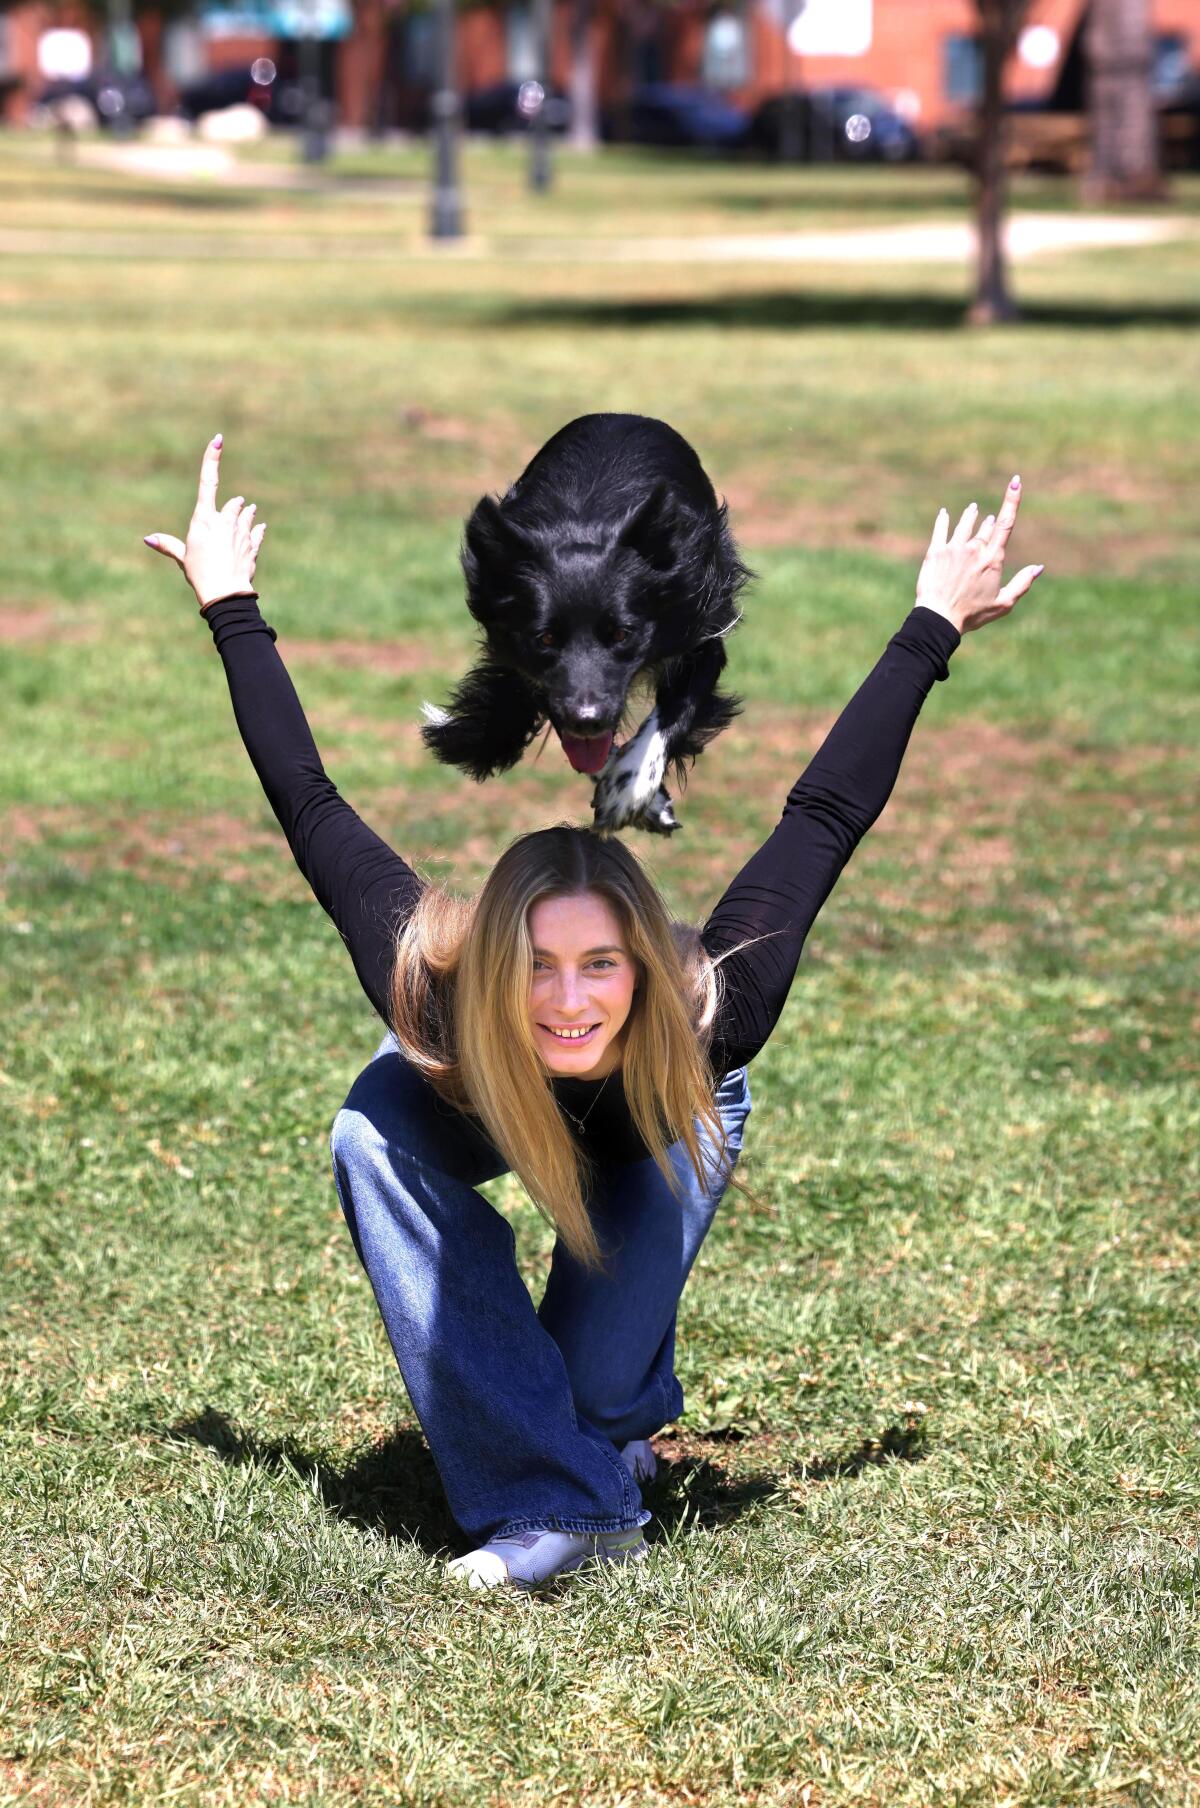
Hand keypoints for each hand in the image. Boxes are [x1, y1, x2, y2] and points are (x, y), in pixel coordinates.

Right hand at [143, 435, 266, 610]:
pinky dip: (258, 530)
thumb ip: (169, 545)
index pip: (207, 480)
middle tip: (238, 504)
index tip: (218, 440)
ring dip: (247, 514)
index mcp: (203, 518)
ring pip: (247, 515)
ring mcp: (241, 531)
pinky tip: (260, 527)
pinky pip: (258, 532)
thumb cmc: (199, 574)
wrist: (225, 592)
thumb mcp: (182, 557)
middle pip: (233, 503)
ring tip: (249, 511)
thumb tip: (148, 538)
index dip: (212, 458)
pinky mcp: (253, 544)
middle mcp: (224, 520)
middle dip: (235, 505)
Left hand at [916, 477, 1043, 634]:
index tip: (1015, 481)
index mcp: (992, 559)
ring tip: (972, 509)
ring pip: (964, 525)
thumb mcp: (1003, 603)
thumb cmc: (972, 614)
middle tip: (988, 521)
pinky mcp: (935, 552)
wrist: (939, 618)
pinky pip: (940, 530)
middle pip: (985, 527)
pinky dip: (943, 520)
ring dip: (970, 516)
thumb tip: (1039, 567)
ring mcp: (953, 548)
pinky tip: (944, 513)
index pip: (1006, 523)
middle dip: (988, 524)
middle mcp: (974, 549)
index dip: (1011, 500)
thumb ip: (1023, 583)